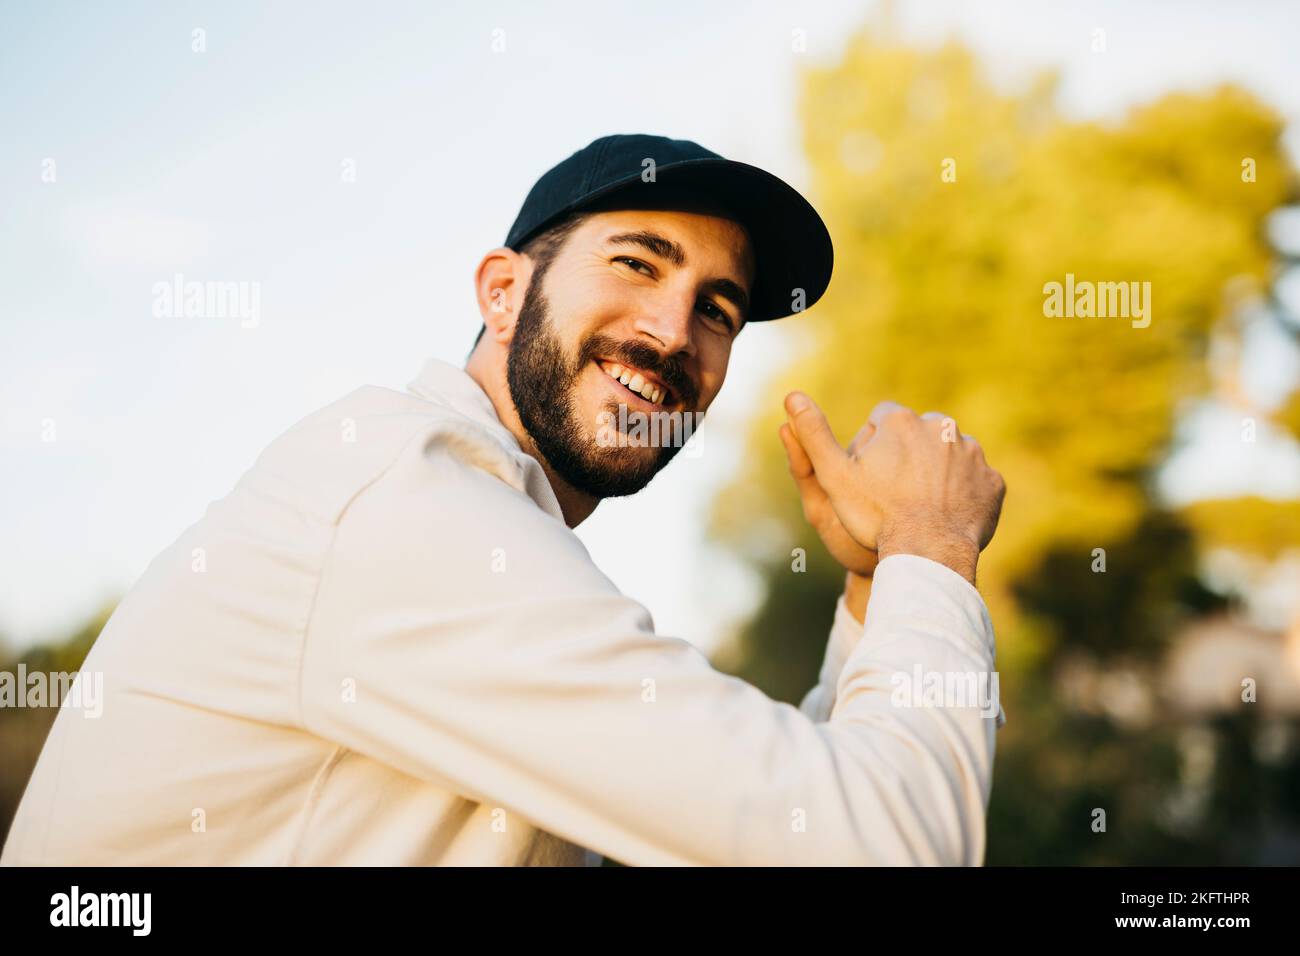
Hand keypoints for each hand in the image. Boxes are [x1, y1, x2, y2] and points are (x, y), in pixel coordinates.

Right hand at [782, 393, 1005, 584]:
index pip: (883, 420)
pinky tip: (947, 517)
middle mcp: (941, 427)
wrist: (928, 552)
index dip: (872, 448)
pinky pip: (976, 482)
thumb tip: (792, 395)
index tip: (869, 476)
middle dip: (908, 456)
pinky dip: (964, 495)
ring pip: (949, 456)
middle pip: (918, 435)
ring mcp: (972, 454)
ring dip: (937, 473)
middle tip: (895, 494)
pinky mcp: (993, 481)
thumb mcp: (834, 476)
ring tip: (921, 507)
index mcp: (901, 422)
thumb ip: (813, 434)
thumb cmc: (875, 516)